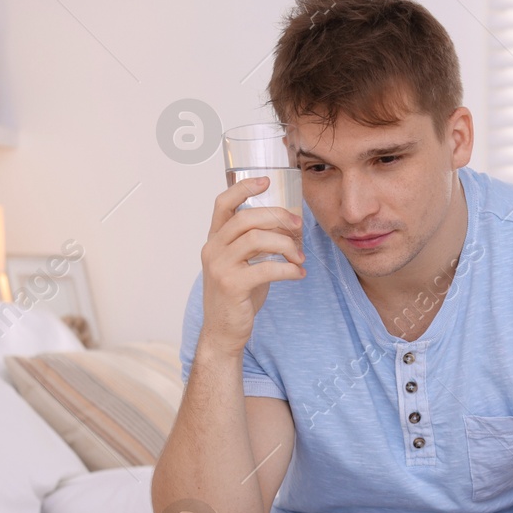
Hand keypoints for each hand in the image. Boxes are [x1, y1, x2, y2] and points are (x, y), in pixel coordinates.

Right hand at [198, 176, 304, 356]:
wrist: (223, 332)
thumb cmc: (237, 297)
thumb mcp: (242, 264)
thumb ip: (255, 243)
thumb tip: (289, 225)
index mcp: (215, 240)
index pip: (222, 203)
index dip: (243, 188)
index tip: (265, 181)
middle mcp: (213, 249)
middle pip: (246, 218)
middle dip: (277, 217)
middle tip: (298, 226)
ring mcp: (220, 267)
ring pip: (257, 240)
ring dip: (286, 245)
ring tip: (299, 257)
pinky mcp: (232, 286)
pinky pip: (267, 268)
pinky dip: (289, 270)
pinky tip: (298, 274)